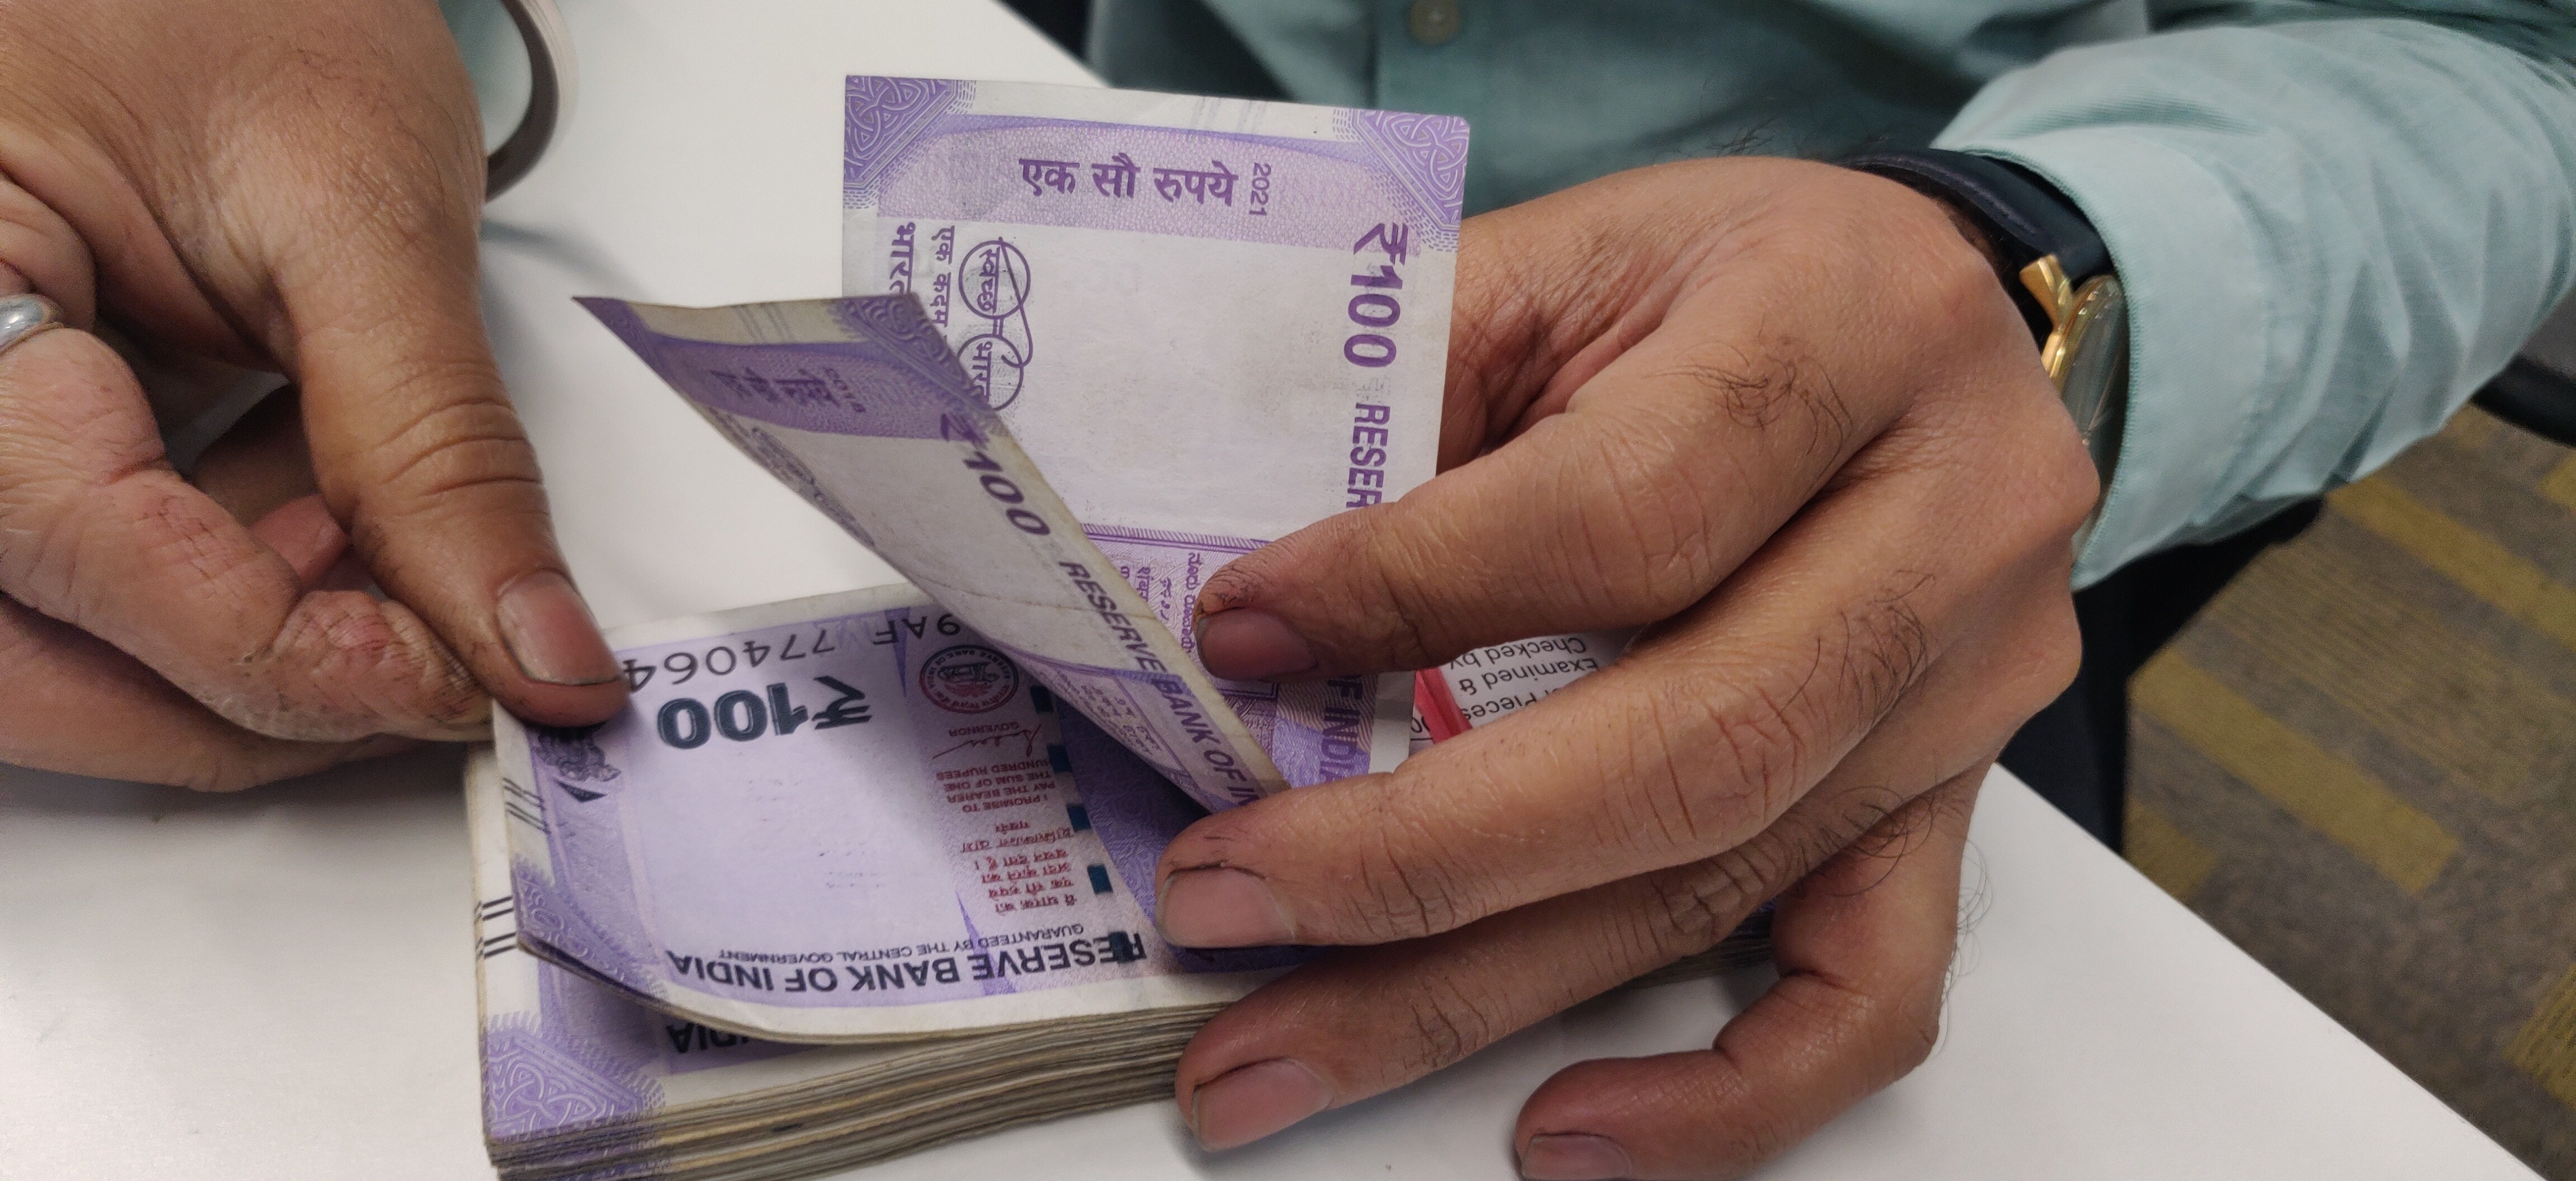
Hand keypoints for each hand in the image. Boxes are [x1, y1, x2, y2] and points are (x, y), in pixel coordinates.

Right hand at [0, 0, 624, 788]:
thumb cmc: (236, 1)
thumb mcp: (358, 208)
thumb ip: (435, 447)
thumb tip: (530, 650)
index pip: (83, 550)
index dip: (286, 655)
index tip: (463, 678)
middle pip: (27, 661)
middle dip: (250, 700)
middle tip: (441, 672)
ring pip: (46, 652)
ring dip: (239, 661)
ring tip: (389, 569)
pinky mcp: (7, 449)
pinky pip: (79, 589)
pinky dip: (223, 597)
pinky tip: (327, 528)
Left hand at [1164, 157, 2096, 1175]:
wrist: (1917, 305)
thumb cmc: (1721, 279)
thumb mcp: (1561, 262)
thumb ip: (1411, 398)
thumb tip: (1233, 603)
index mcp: (1847, 329)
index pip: (1628, 509)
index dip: (1410, 587)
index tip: (1233, 634)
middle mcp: (1945, 523)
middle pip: (1689, 743)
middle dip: (1417, 856)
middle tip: (1216, 904)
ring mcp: (1966, 691)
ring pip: (1724, 884)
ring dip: (1472, 996)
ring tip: (1274, 1057)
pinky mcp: (1949, 804)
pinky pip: (1873, 993)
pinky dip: (1722, 1095)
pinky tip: (1563, 1130)